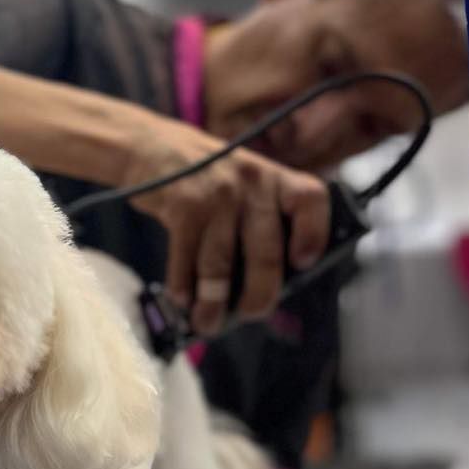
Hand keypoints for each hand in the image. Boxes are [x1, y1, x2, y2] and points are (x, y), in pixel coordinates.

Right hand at [118, 115, 330, 334]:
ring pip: (221, 265)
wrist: (154, 147)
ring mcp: (217, 194)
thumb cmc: (208, 181)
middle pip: (266, 253)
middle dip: (258, 296)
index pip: (311, 200)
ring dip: (213, 303)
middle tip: (251, 314)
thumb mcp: (246, 186)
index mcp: (276, 179)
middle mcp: (252, 183)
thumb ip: (264, 222)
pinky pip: (186, 259)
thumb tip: (268, 286)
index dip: (313, 234)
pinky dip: (183, 286)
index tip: (304, 264)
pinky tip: (183, 298)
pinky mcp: (183, 205)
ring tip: (208, 321)